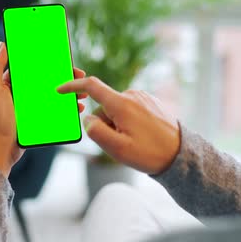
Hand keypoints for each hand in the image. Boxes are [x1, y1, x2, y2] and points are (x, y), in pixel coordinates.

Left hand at [0, 42, 86, 177]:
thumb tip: (3, 44)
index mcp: (10, 83)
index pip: (33, 67)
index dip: (49, 62)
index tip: (64, 59)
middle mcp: (20, 94)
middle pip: (47, 81)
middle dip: (64, 78)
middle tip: (80, 77)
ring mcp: (29, 108)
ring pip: (53, 96)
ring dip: (69, 94)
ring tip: (82, 95)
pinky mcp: (35, 121)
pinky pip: (54, 112)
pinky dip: (65, 110)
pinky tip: (75, 109)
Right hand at [57, 76, 180, 174]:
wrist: (180, 155)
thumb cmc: (149, 153)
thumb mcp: (117, 149)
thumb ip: (96, 132)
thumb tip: (88, 118)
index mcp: (122, 104)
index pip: (91, 86)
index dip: (73, 86)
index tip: (60, 90)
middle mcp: (132, 95)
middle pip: (104, 106)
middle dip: (106, 124)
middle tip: (121, 143)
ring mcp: (143, 97)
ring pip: (117, 110)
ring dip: (118, 125)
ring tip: (135, 142)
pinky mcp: (150, 102)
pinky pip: (130, 110)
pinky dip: (129, 123)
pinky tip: (142, 136)